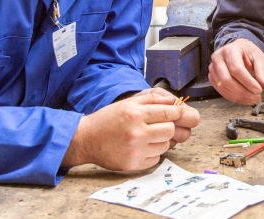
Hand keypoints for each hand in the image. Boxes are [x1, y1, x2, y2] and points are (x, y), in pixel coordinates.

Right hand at [62, 89, 197, 170]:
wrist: (87, 139)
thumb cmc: (109, 118)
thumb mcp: (129, 102)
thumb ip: (153, 99)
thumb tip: (176, 102)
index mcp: (136, 114)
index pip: (169, 113)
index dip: (177, 113)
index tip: (177, 114)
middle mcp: (136, 132)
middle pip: (170, 130)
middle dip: (168, 127)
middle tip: (159, 126)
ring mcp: (135, 150)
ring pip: (165, 145)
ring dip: (160, 141)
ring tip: (146, 136)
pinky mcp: (133, 164)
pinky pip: (156, 159)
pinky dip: (152, 153)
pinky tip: (140, 147)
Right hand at [208, 38, 263, 104]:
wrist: (240, 50)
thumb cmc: (249, 53)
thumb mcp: (260, 58)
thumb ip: (262, 72)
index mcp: (230, 50)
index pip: (236, 69)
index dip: (248, 82)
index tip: (259, 90)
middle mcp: (218, 58)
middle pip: (226, 80)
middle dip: (243, 92)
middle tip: (256, 97)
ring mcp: (213, 69)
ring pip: (223, 87)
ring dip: (238, 96)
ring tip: (252, 98)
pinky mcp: (212, 78)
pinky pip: (221, 91)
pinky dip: (233, 97)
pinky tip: (244, 98)